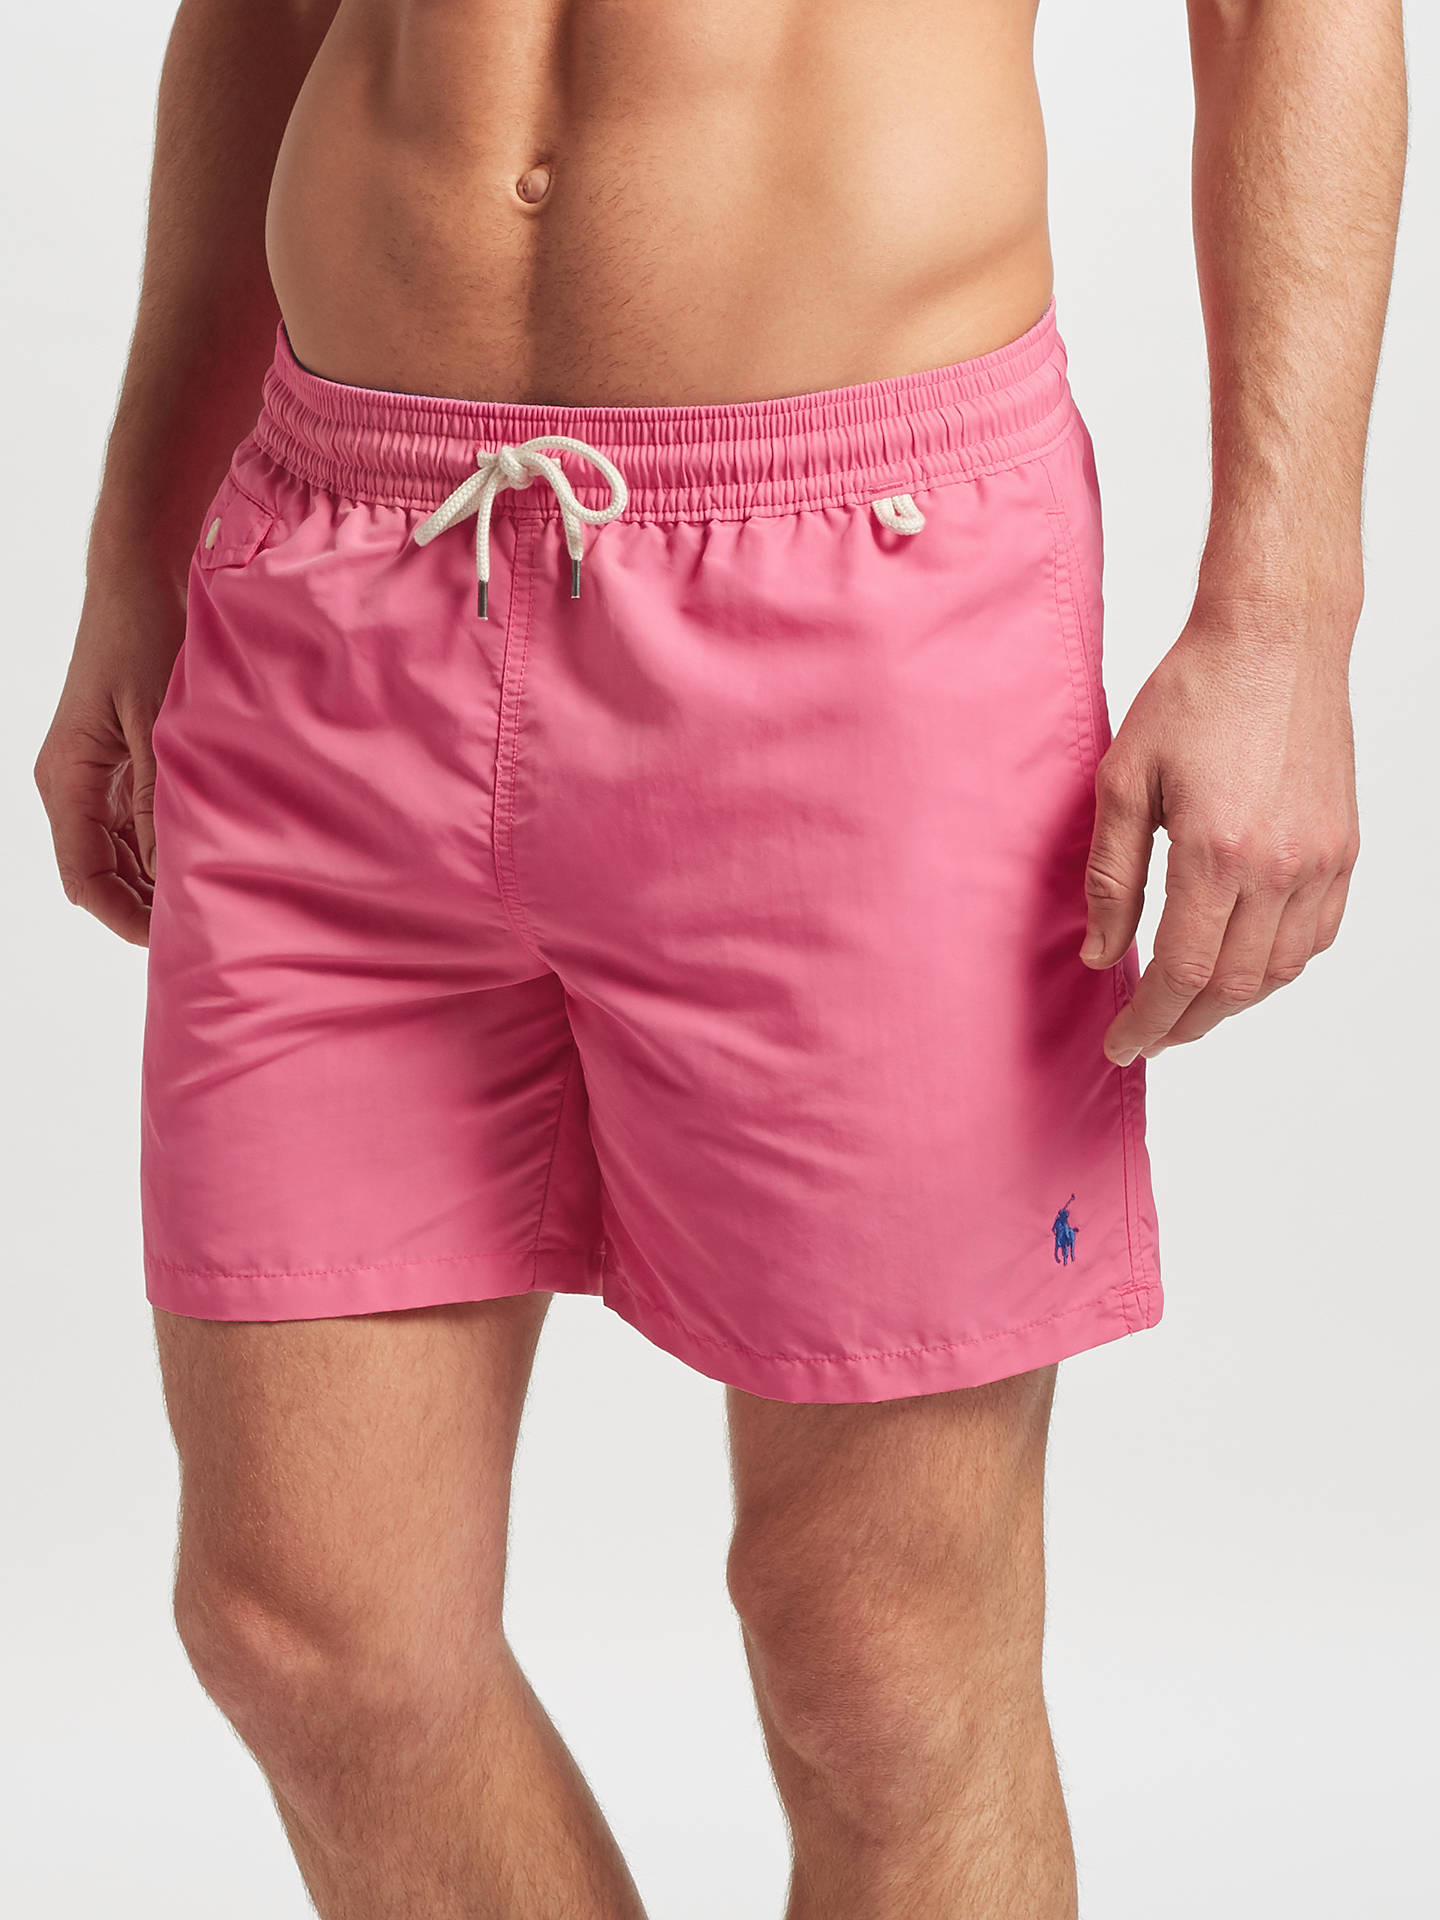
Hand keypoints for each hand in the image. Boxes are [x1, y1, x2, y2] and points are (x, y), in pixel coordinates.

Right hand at [34, 580, 183, 946]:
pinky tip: (211, 852)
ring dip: (160, 878)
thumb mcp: (157, 725)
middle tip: (210, 926)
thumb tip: (170, 873)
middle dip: (146, 906)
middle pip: (103, 875)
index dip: (126, 920)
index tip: (176, 943)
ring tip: (217, 895)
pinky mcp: (124, 762)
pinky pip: (140, 824)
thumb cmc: (146, 636)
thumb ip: (160, 800)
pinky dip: (168, 845)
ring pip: (123, 855)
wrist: (144, 576)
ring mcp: (99, 776)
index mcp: (68, 781)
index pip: (86, 879)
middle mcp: (74, 786)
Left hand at [1080, 604, 1359, 1064]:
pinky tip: (1242, 966)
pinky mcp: (1344, 846)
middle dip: (1185, 1025)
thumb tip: (1103, 954)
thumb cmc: (1194, 694)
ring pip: (1280, 971)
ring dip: (1231, 1003)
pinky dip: (1278, 966)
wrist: (1275, 638)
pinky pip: (1318, 935)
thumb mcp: (1124, 780)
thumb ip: (1112, 877)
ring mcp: (1321, 859)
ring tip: (1187, 1008)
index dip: (1149, 1021)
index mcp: (1216, 852)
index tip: (1123, 1044)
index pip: (1183, 973)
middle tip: (1147, 1036)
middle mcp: (1280, 866)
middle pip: (1233, 987)